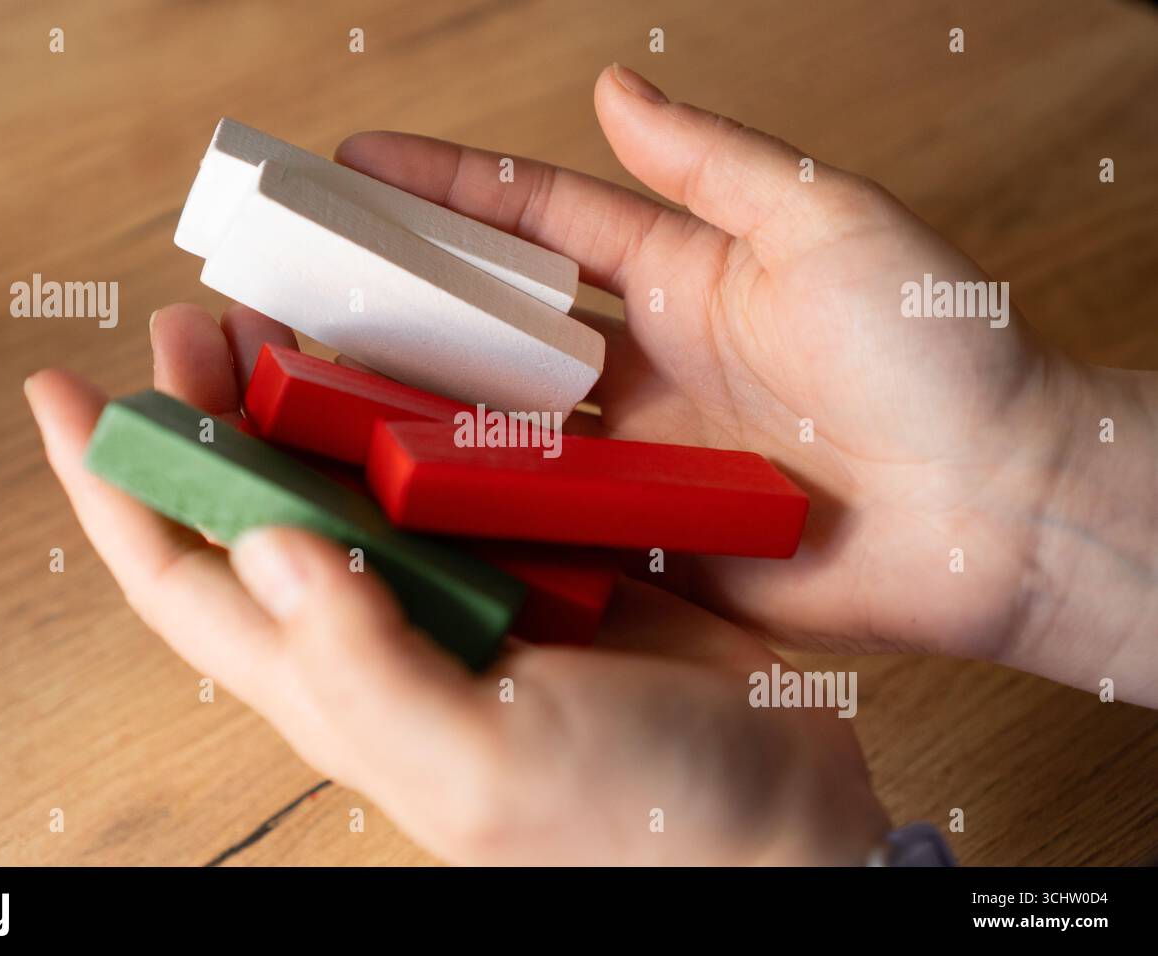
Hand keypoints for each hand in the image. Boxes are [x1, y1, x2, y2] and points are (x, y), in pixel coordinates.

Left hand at [24, 304, 887, 864]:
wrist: (768, 820)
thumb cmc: (626, 822)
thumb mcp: (480, 758)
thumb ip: (360, 663)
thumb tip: (258, 541)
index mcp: (338, 681)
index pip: (182, 581)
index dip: (113, 489)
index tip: (65, 391)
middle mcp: (381, 625)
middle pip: (256, 506)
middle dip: (206, 414)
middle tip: (196, 320)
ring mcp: (461, 586)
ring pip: (352, 472)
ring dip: (310, 392)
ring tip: (287, 314)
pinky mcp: (538, 557)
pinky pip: (457, 466)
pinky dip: (430, 402)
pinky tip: (428, 352)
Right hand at [335, 65, 1157, 701]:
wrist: (997, 506)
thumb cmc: (933, 349)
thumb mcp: (824, 218)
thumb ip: (710, 164)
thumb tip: (614, 88)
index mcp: (678, 277)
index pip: (533, 223)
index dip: (444, 191)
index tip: (354, 163)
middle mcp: (641, 366)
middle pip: (492, 326)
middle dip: (394, 299)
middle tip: (295, 280)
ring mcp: (636, 458)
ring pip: (497, 426)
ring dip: (410, 405)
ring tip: (307, 384)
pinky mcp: (646, 540)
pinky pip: (542, 520)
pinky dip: (473, 508)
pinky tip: (392, 496)